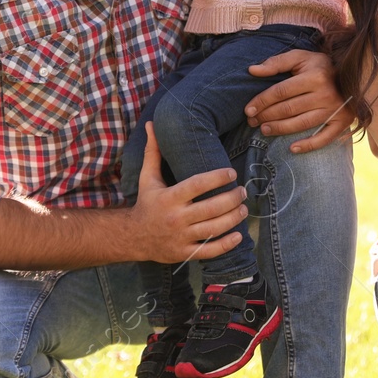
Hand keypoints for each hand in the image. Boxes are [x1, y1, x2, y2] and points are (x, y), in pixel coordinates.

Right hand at [129, 123, 248, 263]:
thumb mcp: (147, 177)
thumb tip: (152, 124)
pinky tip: (238, 235)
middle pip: (211, 208)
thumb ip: (153, 152)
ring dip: (233, 218)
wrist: (134, 237)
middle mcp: (176, 217)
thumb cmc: (146, 203)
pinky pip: (210, 251)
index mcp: (168, 197)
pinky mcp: (185, 253)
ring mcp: (181, 237)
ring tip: (243, 208)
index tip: (231, 172)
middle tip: (243, 191)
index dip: (217, 178)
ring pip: (214, 229)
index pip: (197, 184)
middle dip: (232, 198)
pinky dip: (226, 245)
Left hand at [243, 49, 351, 151]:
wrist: (352, 74)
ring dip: (280, 129)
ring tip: (264, 130)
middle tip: (252, 121)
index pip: (281, 91)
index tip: (248, 109)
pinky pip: (325, 138)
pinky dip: (309, 145)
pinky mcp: (343, 122)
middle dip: (267, 116)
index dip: (262, 101)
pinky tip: (292, 148)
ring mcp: (335, 110)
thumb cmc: (318, 66)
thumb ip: (276, 62)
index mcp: (314, 76)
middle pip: (289, 109)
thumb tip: (252, 70)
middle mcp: (326, 94)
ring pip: (302, 124)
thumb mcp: (299, 57)